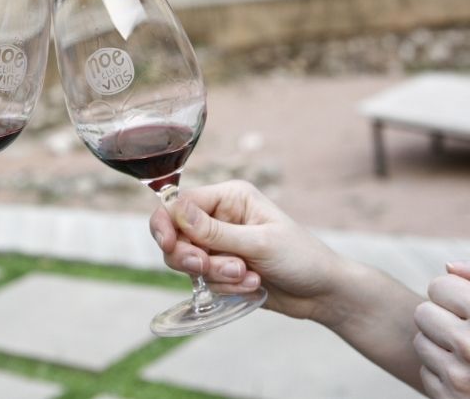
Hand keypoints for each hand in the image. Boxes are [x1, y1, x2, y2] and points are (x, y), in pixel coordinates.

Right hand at [150, 180, 351, 323]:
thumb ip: (213, 230)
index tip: (169, 246)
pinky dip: (224, 287)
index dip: (167, 224)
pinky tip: (252, 285)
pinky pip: (203, 280)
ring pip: (187, 260)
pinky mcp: (220, 268)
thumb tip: (174, 208)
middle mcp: (219, 217)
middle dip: (191, 256)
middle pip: (175, 234)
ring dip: (215, 274)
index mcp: (229, 197)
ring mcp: (218, 244)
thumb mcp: (258, 243)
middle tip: (207, 267)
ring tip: (246, 277)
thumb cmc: (301, 258)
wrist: (323, 293)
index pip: (180, 203)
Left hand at [414, 261, 469, 397]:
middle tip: (465, 333)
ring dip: (439, 347)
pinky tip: (466, 377)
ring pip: (420, 342)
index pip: (440, 286)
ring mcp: (460, 378)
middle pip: (423, 313)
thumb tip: (448, 266)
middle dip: (440, 320)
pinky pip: (426, 373)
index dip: (452, 295)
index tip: (467, 307)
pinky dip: (442, 375)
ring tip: (468, 356)